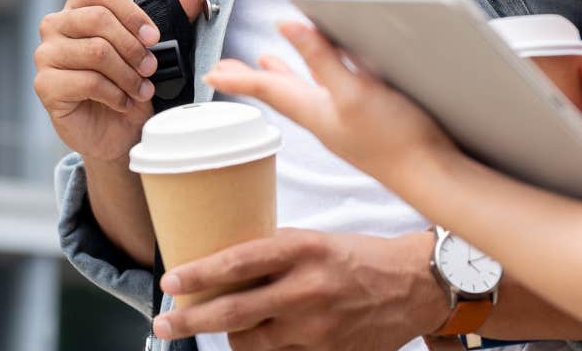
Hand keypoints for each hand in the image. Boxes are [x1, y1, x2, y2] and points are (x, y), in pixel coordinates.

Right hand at [33, 0, 204, 162]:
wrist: (120, 132)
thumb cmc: (132, 84)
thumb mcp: (160, 46)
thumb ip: (178, 10)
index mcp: (80, 7)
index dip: (133, 14)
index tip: (153, 37)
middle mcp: (56, 25)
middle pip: (98, 19)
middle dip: (134, 48)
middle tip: (150, 68)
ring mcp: (46, 55)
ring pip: (96, 51)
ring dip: (128, 75)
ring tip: (141, 89)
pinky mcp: (45, 85)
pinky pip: (87, 81)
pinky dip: (115, 94)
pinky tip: (124, 102)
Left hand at [152, 229, 447, 347]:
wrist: (416, 286)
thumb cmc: (364, 258)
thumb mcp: (318, 241)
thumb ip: (277, 253)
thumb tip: (229, 265)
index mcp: (303, 250)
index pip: (238, 262)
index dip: (199, 274)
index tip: (171, 281)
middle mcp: (306, 289)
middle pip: (233, 312)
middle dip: (190, 320)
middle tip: (164, 323)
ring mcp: (316, 328)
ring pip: (250, 342)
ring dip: (230, 336)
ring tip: (221, 328)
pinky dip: (263, 349)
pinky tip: (263, 339)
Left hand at [205, 21, 455, 184]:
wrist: (433, 176)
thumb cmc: (395, 140)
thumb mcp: (354, 92)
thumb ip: (322, 59)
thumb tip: (288, 26)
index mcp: (316, 111)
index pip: (268, 91)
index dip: (239, 78)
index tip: (211, 71)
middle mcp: (325, 117)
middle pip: (279, 93)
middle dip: (253, 77)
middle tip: (225, 68)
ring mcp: (345, 122)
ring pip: (303, 94)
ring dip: (282, 77)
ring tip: (267, 62)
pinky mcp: (366, 123)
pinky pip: (327, 97)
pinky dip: (315, 81)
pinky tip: (327, 76)